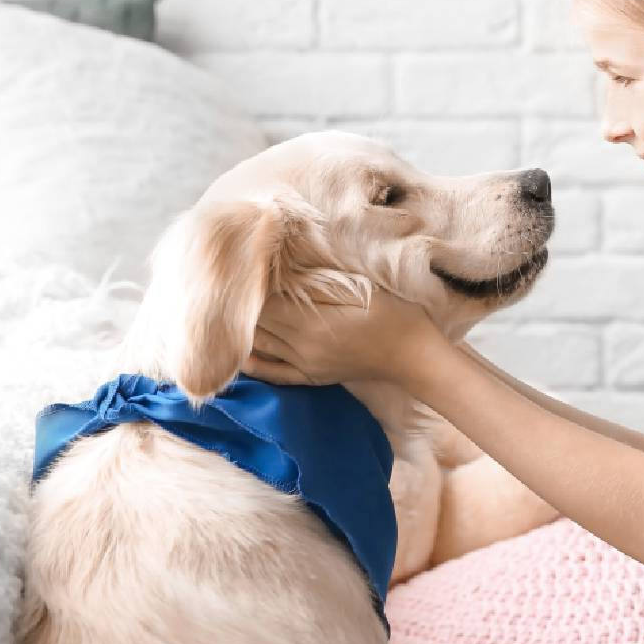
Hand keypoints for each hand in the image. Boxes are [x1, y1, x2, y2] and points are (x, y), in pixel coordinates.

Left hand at [246, 289, 443, 388]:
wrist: (413, 354)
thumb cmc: (393, 314)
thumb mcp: (359, 289)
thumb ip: (317, 284)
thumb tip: (282, 272)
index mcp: (311, 323)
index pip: (263, 302)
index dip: (250, 284)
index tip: (243, 267)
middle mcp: (301, 348)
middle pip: (256, 324)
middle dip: (241, 304)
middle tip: (230, 285)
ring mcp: (304, 365)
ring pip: (259, 346)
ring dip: (243, 329)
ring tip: (230, 310)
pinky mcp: (311, 376)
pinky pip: (273, 373)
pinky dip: (253, 364)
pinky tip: (239, 353)